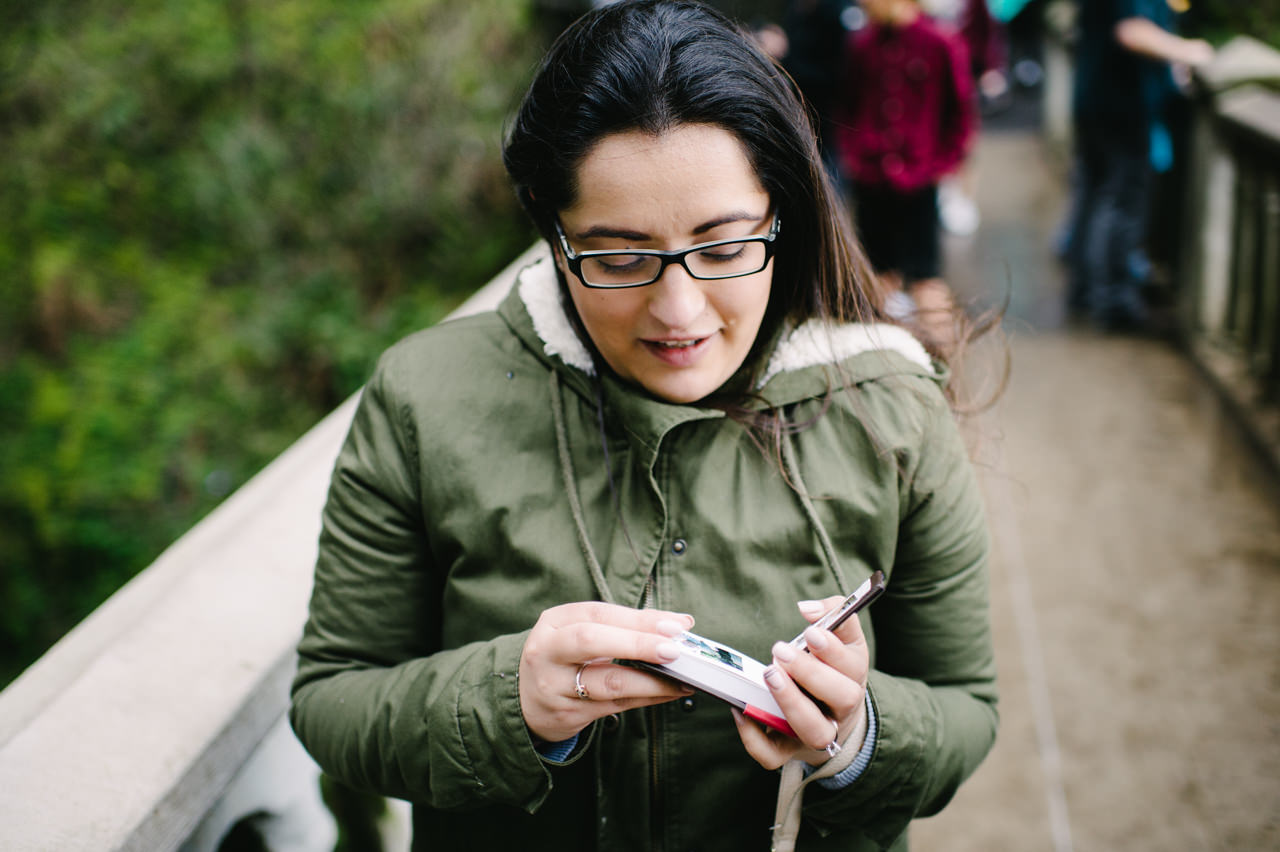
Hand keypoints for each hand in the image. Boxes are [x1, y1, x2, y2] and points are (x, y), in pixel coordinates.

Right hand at [518, 602, 694, 742]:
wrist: (524, 700)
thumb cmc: (563, 658)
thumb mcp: (580, 632)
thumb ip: (624, 625)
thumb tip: (678, 623)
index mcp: (553, 622)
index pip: (599, 614)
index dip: (638, 619)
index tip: (676, 625)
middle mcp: (548, 651)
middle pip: (592, 641)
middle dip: (638, 644)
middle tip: (674, 650)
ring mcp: (554, 685)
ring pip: (609, 682)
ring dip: (652, 681)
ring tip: (683, 678)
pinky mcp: (567, 713)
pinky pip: (616, 705)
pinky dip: (647, 697)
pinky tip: (670, 692)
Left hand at [731, 594, 869, 768]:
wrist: (835, 719)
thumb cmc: (832, 668)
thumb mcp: (842, 637)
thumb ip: (833, 613)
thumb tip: (808, 609)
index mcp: (854, 675)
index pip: (852, 664)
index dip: (832, 648)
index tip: (809, 632)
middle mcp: (841, 708)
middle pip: (841, 697)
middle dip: (810, 673)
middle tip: (781, 651)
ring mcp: (817, 733)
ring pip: (814, 730)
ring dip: (791, 703)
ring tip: (770, 675)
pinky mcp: (790, 750)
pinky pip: (774, 755)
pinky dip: (755, 739)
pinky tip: (741, 711)